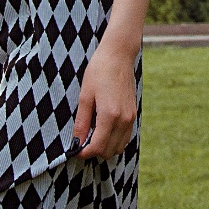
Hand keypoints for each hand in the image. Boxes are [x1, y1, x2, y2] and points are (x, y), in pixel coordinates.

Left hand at [72, 39, 138, 160]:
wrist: (119, 56)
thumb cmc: (99, 72)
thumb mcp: (85, 96)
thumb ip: (82, 122)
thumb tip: (76, 142)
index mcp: (109, 115)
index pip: (98, 146)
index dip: (84, 153)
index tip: (75, 151)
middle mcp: (123, 119)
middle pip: (109, 151)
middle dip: (94, 151)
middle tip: (81, 143)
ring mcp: (131, 117)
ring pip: (119, 146)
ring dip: (105, 147)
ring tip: (92, 136)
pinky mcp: (133, 113)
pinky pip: (126, 136)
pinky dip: (115, 140)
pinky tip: (103, 130)